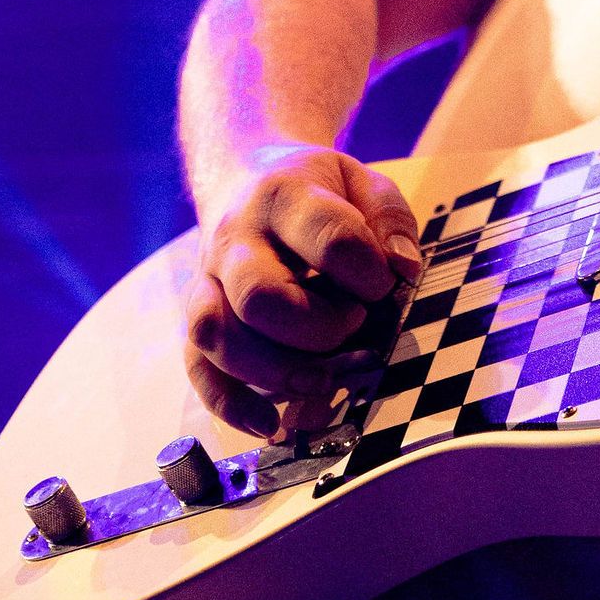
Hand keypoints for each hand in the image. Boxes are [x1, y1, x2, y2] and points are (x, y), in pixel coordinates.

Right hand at [184, 146, 422, 438]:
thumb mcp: (362, 181)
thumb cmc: (316, 190)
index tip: (384, 282)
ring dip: (278, 372)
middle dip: (319, 328)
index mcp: (285, 195)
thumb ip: (389, 220)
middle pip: (260, 296)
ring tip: (324, 377)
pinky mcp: (197, 316)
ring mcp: (208, 280)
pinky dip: (231, 404)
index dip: (367, 270)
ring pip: (218, 337)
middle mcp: (236, 238)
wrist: (242, 176)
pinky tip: (272, 423)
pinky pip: (198, 367)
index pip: (328, 235)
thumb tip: (402, 271)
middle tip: (355, 322)